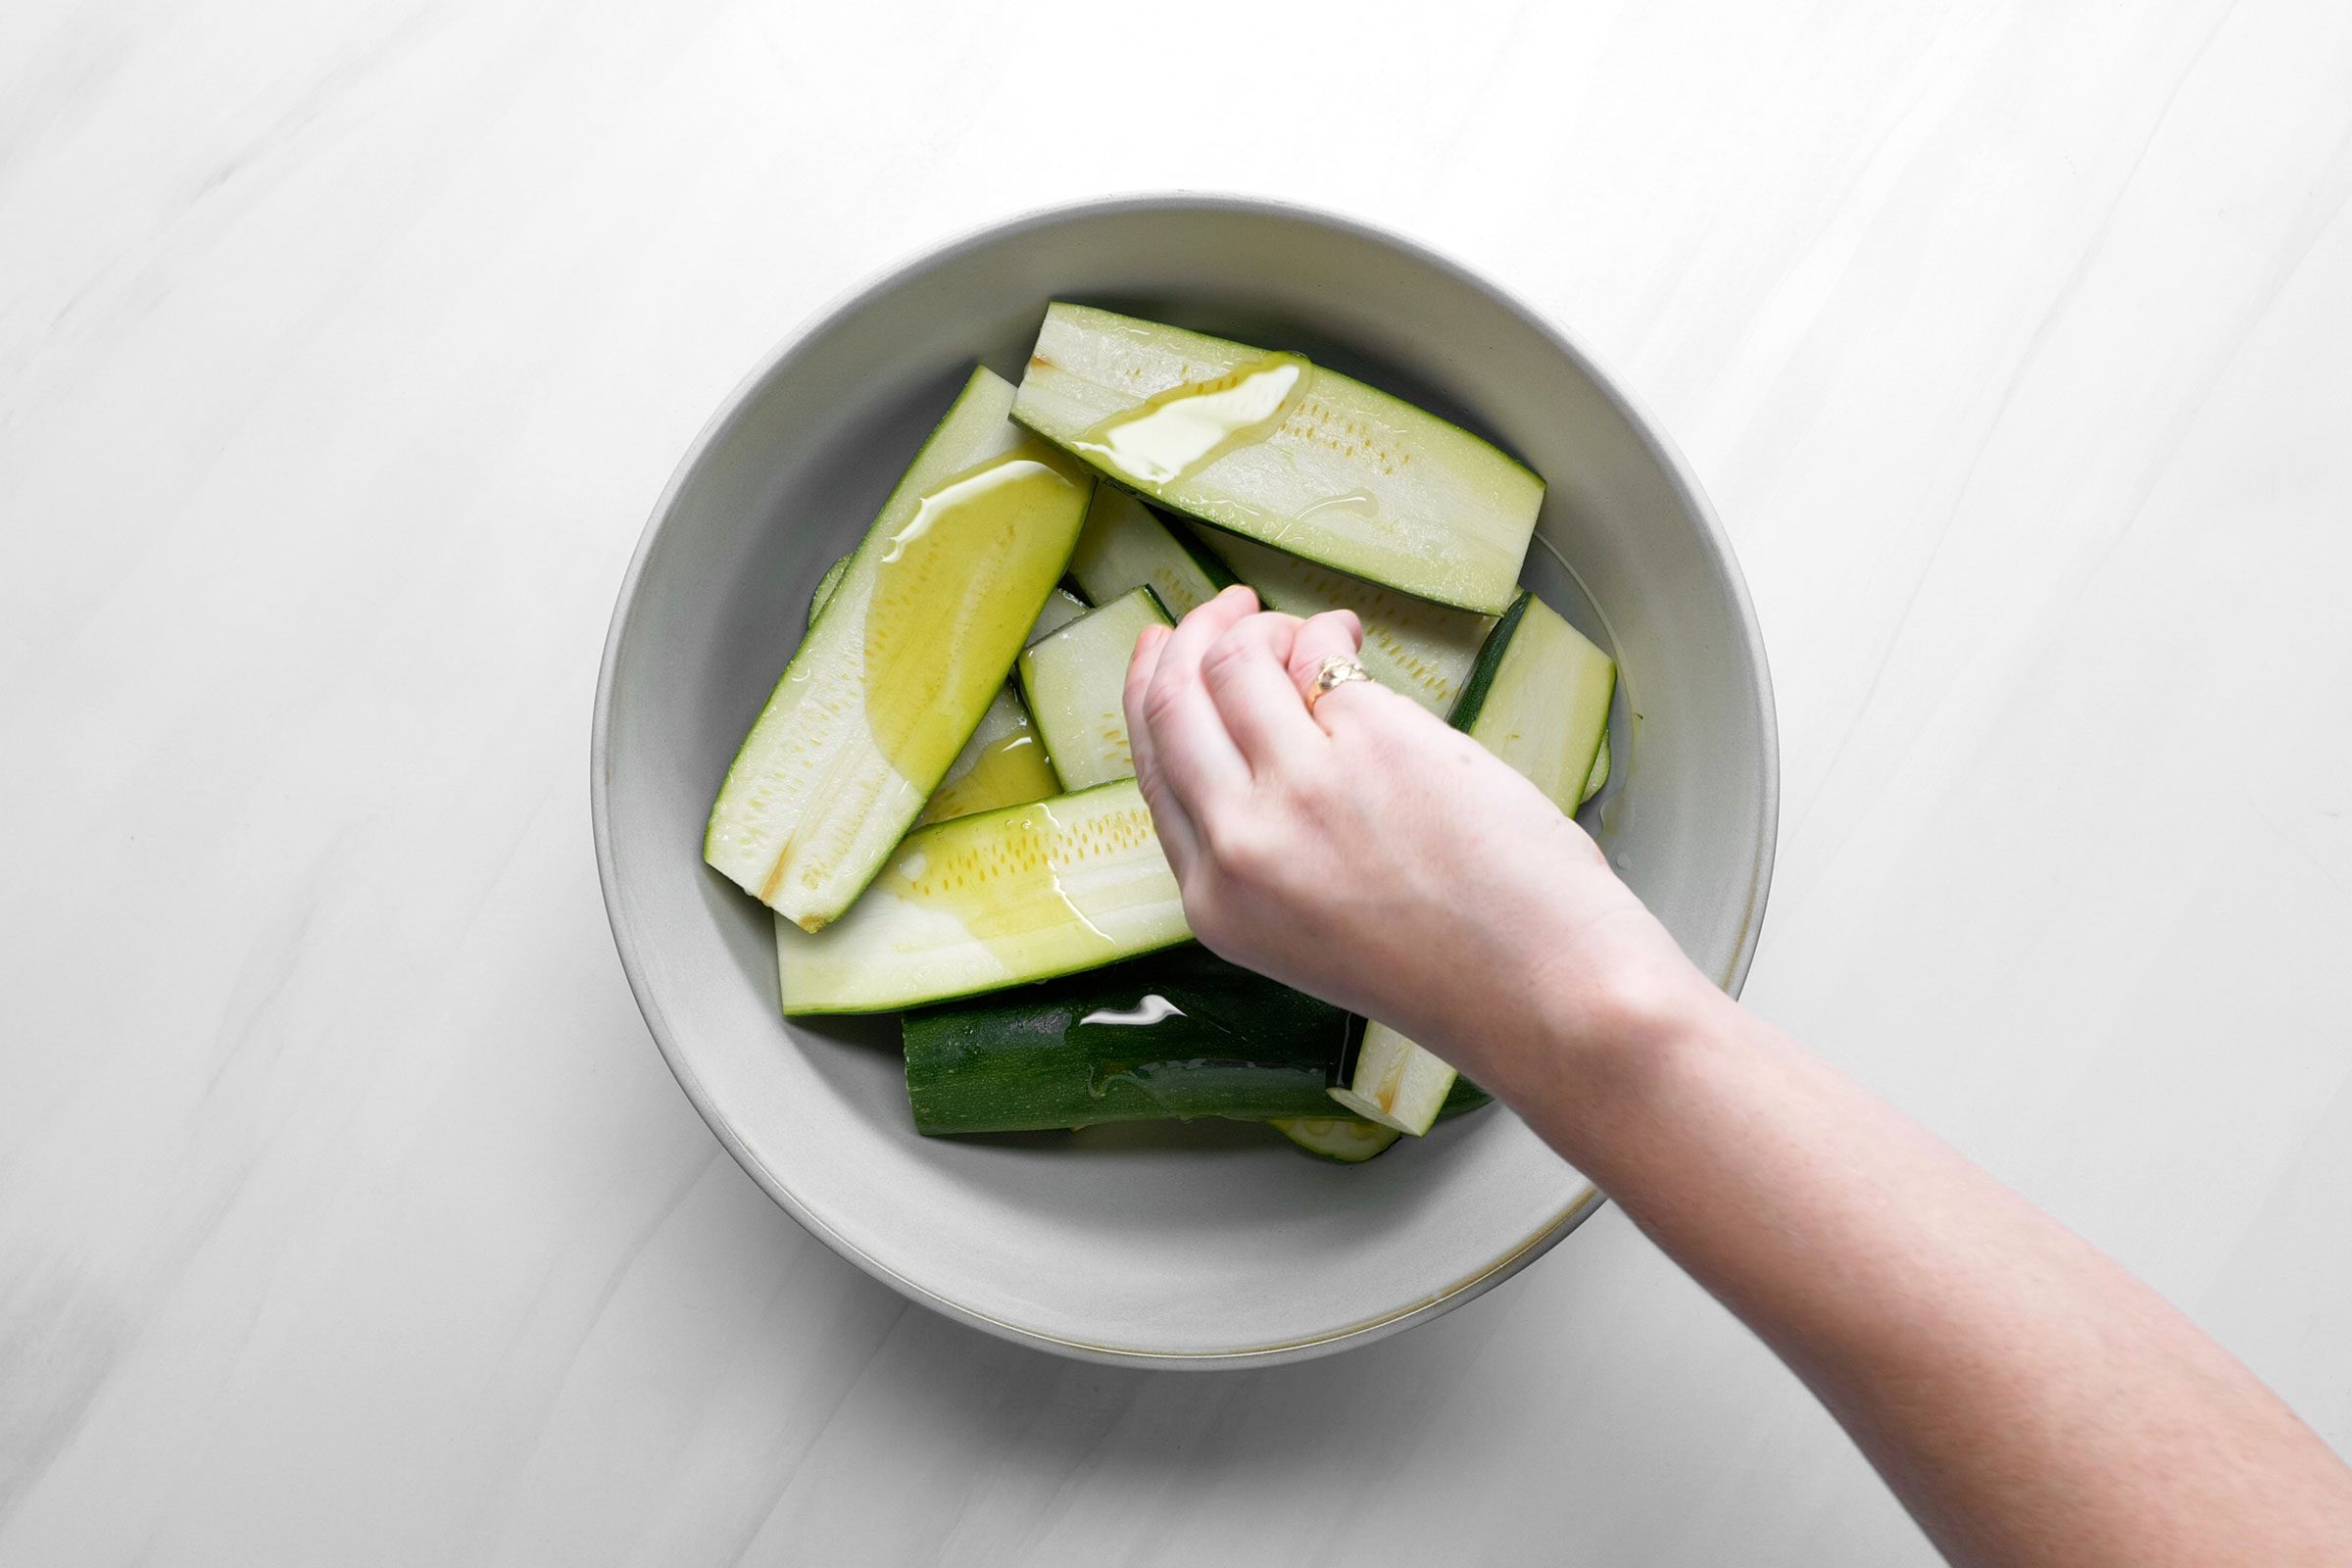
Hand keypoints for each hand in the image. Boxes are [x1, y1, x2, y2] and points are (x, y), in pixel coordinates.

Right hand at [1123, 586, 1709, 1100]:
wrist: (1543, 989)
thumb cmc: (1451, 966)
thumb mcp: (1305, 927)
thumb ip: (1262, 844)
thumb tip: (1257, 722)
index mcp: (1217, 903)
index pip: (1153, 767)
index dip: (1149, 691)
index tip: (1161, 649)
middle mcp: (1239, 845)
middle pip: (1172, 702)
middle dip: (1189, 635)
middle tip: (1222, 609)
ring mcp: (1301, 789)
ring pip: (1235, 663)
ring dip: (1258, 624)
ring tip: (1303, 627)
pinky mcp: (1373, 739)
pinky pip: (1323, 656)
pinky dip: (1331, 634)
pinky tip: (1355, 641)